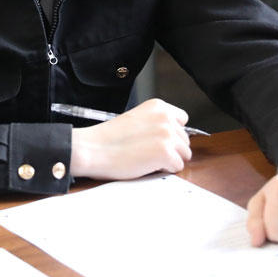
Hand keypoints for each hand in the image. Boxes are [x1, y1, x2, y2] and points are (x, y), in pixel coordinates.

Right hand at [69, 99, 191, 179]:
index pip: (182, 120)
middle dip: (170, 148)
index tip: (154, 139)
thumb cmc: (109, 139)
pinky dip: (163, 170)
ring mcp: (167, 134)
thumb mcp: (137, 119)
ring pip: (184, 154)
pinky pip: (177, 167)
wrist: (92, 149)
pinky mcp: (166, 152)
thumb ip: (156, 123)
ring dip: (168, 160)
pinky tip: (145, 164)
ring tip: (145, 157)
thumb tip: (174, 138)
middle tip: (145, 151)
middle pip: (184, 140)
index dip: (170, 133)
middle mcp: (166, 117)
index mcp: (158, 106)